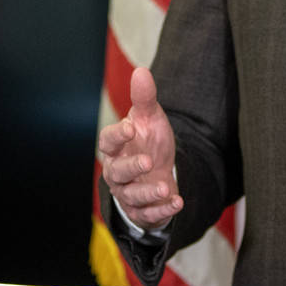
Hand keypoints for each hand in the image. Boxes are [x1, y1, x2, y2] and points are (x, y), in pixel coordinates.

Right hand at [97, 67, 181, 229]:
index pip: (107, 141)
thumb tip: (141, 71)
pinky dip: (162, 211)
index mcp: (115, 148)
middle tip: (148, 161)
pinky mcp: (142, 211)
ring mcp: (128, 193)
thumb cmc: (148, 143)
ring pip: (132, 196)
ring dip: (148, 193)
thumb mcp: (149, 119)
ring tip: (166, 187)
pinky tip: (177, 203)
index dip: (117, 136)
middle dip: (132, 167)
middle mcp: (117, 172)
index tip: (130, 127)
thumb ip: (144, 99)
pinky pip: (148, 214)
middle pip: (117, 172)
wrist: (160, 172)